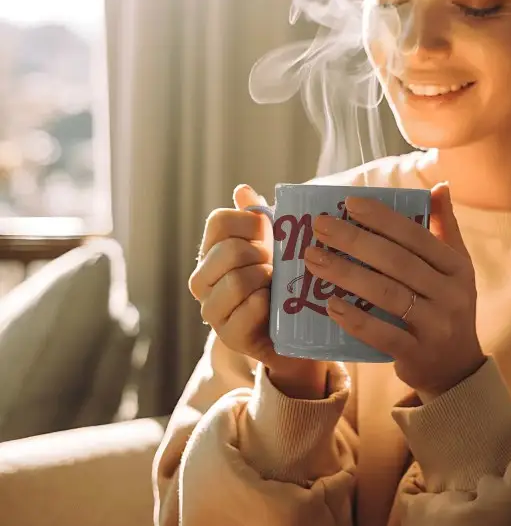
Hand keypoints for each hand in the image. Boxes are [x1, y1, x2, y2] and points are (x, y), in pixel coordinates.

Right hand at [189, 184, 329, 398]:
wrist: (293, 335)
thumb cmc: (281, 283)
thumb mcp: (274, 247)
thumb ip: (257, 218)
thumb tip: (242, 189)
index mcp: (210, 252)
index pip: (219, 221)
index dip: (249, 222)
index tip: (268, 233)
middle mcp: (202, 280)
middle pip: (229, 250)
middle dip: (261, 254)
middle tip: (275, 265)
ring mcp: (212, 309)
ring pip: (237, 280)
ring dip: (266, 280)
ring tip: (276, 286)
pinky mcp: (229, 336)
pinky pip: (248, 308)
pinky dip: (266, 303)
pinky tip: (274, 305)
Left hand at [303, 183, 484, 398]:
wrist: (456, 369)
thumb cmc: (447, 308)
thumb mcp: (456, 269)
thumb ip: (445, 228)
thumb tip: (440, 186)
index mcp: (457, 268)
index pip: (416, 236)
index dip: (382, 218)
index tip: (348, 203)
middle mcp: (451, 295)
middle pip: (397, 262)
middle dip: (354, 241)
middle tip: (320, 227)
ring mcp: (435, 326)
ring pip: (387, 295)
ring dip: (347, 274)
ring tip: (313, 259)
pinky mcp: (417, 354)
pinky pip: (382, 335)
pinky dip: (355, 320)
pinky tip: (330, 305)